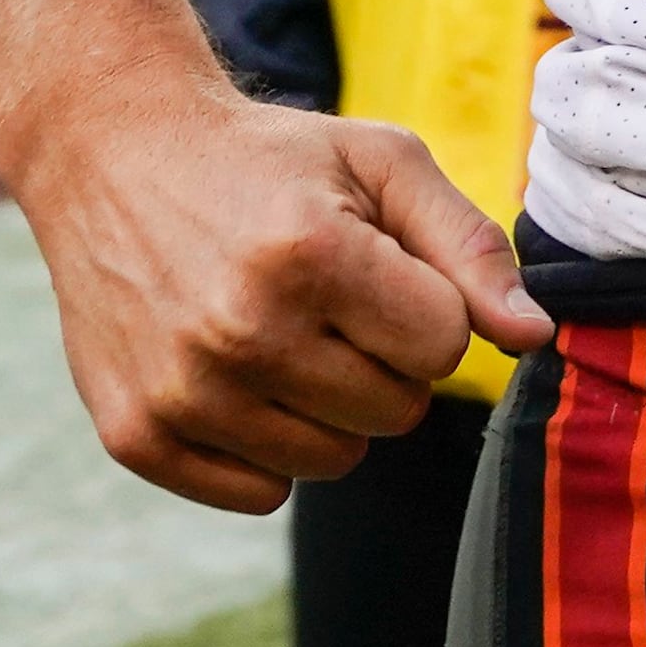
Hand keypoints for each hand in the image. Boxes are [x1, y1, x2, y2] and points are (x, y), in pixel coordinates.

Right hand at [13, 72, 553, 511]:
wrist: (111, 152)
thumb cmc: (268, 160)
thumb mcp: (379, 163)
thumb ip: (470, 247)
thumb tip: (535, 339)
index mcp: (311, 253)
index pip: (445, 346)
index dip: (426, 306)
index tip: (380, 267)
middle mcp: (241, 330)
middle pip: (397, 412)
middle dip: (383, 357)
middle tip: (326, 297)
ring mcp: (183, 390)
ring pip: (334, 462)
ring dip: (327, 406)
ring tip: (278, 329)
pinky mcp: (137, 434)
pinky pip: (261, 494)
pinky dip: (264, 446)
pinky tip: (232, 371)